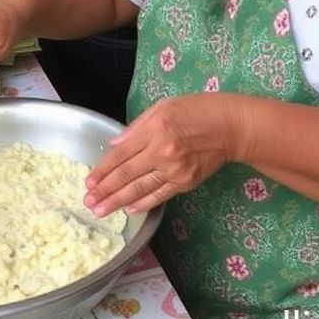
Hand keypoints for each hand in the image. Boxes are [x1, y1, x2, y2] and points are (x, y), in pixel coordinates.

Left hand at [84, 94, 234, 215]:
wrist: (231, 127)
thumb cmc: (196, 110)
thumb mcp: (163, 107)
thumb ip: (137, 126)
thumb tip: (115, 145)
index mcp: (155, 129)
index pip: (121, 154)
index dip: (103, 169)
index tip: (89, 181)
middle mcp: (163, 152)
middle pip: (127, 174)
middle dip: (105, 190)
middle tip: (88, 202)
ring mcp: (175, 170)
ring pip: (140, 189)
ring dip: (117, 202)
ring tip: (100, 211)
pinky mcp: (186, 183)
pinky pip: (160, 196)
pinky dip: (143, 204)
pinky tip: (128, 209)